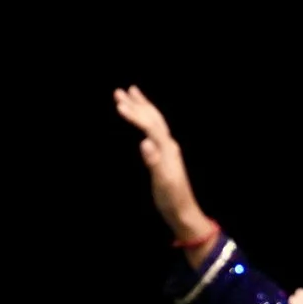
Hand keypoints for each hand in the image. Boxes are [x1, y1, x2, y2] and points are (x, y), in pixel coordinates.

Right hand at [113, 85, 218, 251]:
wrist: (184, 211)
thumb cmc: (172, 199)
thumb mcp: (162, 183)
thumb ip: (154, 162)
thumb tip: (145, 143)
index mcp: (168, 150)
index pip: (150, 126)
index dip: (135, 115)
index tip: (118, 105)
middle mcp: (169, 146)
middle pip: (153, 118)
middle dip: (137, 104)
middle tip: (119, 91)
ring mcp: (168, 149)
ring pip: (155, 122)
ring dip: (142, 107)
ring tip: (132, 93)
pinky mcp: (165, 155)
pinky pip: (154, 130)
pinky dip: (146, 120)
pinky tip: (142, 119)